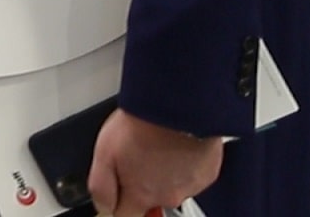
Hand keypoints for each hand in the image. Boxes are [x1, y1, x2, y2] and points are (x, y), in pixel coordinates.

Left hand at [87, 108, 223, 216]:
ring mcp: (191, 185)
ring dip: (163, 171)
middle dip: (142, 182)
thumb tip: (102, 205)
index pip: (125, 215)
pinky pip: (191, 173)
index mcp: (142, 195)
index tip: (117, 190)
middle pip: (150, 199)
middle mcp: (168, 196)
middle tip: (137, 155)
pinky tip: (175, 143)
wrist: (177, 105)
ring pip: (171, 185)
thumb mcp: (103, 153)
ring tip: (156, 144)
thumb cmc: (143, 123)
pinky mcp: (207, 172)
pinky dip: (183, 162)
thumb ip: (101, 187)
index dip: (118, 202)